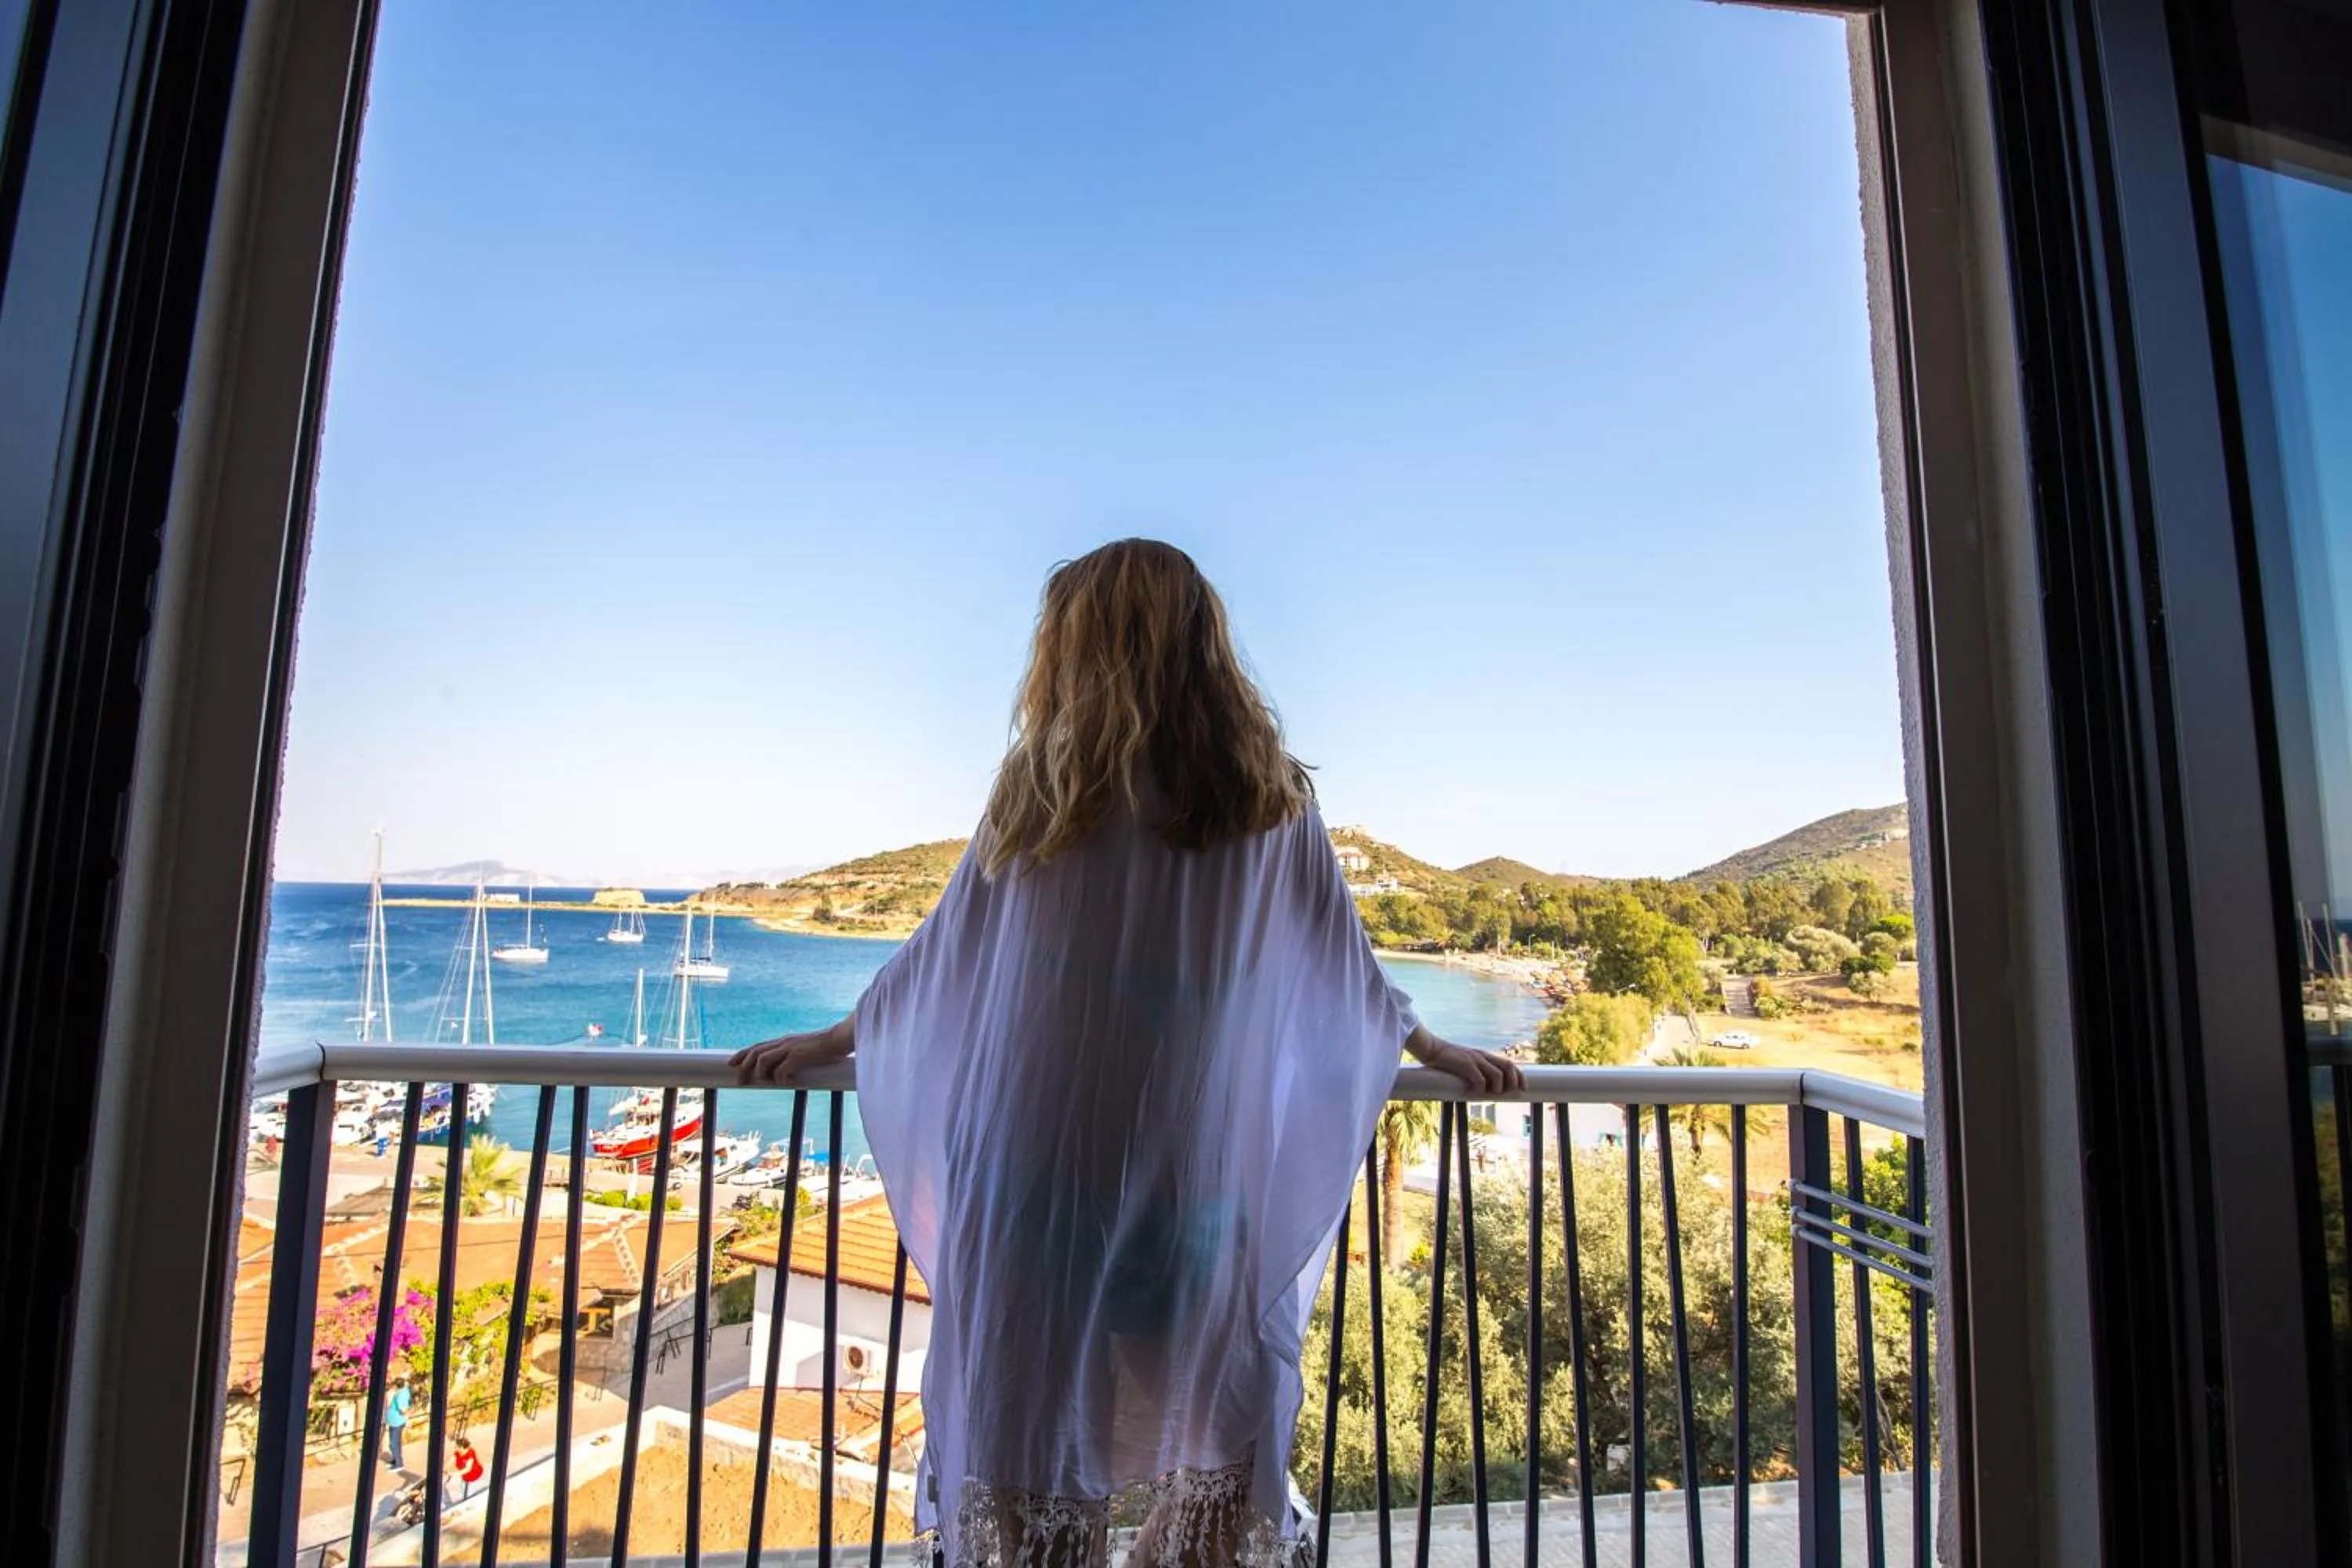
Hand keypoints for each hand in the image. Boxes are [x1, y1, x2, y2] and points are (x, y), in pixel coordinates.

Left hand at [731, 1017, 852, 1085]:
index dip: (742, 1054)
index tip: (732, 1063)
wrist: (840, 1039)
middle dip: (744, 1066)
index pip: (758, 1046)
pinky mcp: (799, 1056)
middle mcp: (784, 1043)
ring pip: (763, 1059)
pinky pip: (782, 1069)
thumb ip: (793, 1058)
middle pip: (755, 1052)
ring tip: (763, 1083)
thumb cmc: (826, 1047)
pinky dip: (780, 1078)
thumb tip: (784, 1072)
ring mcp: (791, 1048)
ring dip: (760, 1073)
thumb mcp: (805, 1051)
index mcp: (784, 1041)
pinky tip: (788, 1082)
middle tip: (740, 1081)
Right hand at [1406, 1027, 1523, 1095]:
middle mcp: (1484, 1056)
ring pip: (1497, 1076)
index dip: (1520, 1077)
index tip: (1524, 1089)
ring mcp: (1475, 1059)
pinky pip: (1480, 1080)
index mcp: (1486, 1056)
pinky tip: (1471, 1092)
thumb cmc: (1448, 1060)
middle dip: (1513, 1083)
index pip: (1510, 1064)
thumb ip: (1478, 1071)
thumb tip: (1487, 1088)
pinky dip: (1479, 1089)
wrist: (1432, 1049)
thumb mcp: (1467, 1063)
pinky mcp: (1466, 1064)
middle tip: (1506, 1094)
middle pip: (1509, 1067)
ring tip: (1486, 1094)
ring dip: (1496, 1089)